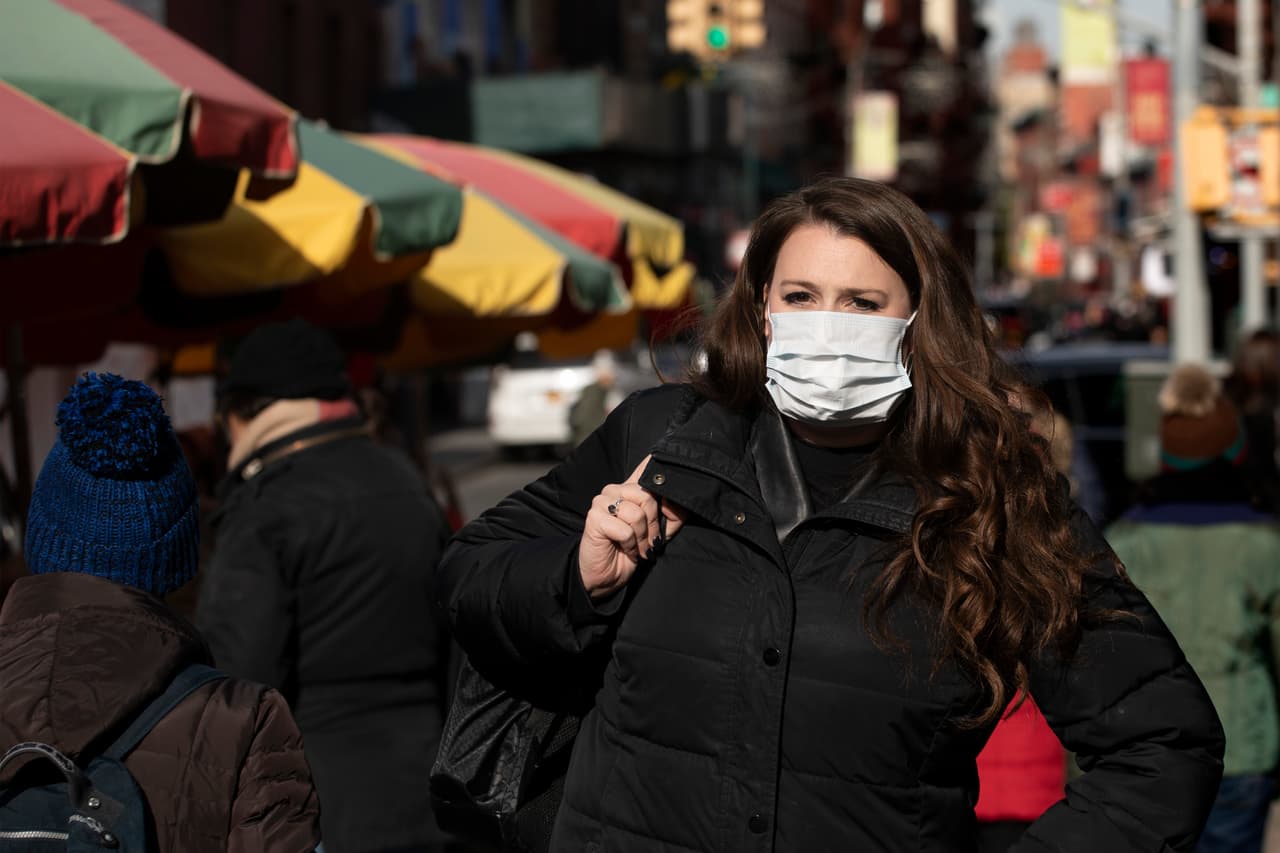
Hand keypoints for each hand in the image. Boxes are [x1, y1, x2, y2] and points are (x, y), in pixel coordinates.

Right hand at [579, 455, 685, 598]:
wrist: (606, 578)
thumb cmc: (632, 553)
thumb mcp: (658, 533)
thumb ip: (670, 515)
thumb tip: (677, 501)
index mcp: (629, 490)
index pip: (645, 467)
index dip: (658, 464)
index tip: (672, 462)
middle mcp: (614, 490)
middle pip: (646, 496)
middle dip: (653, 524)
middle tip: (650, 542)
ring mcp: (601, 502)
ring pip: (636, 513)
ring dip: (642, 538)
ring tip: (638, 547)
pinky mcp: (594, 517)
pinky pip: (625, 529)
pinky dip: (630, 545)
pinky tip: (625, 550)